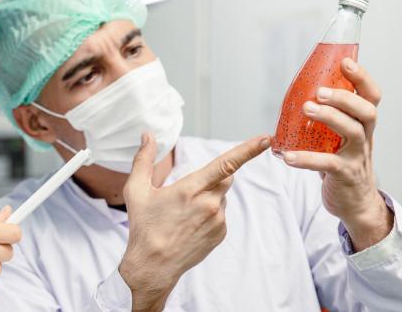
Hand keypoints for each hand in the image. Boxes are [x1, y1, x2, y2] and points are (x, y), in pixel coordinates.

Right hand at [119, 133, 269, 310]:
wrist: (153, 265)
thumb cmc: (143, 227)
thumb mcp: (136, 190)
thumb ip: (143, 159)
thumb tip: (147, 135)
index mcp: (190, 189)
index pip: (225, 164)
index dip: (247, 150)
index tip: (265, 139)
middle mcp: (209, 204)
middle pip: (225, 177)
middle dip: (213, 176)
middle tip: (188, 191)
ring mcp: (218, 220)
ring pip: (221, 196)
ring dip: (208, 196)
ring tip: (183, 214)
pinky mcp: (221, 233)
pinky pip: (220, 214)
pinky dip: (209, 213)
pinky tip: (190, 224)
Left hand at [283, 58, 392, 250]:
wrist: (354, 203)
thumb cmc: (341, 164)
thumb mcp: (337, 139)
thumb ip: (325, 120)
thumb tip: (296, 95)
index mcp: (362, 124)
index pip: (370, 96)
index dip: (362, 78)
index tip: (345, 62)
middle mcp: (364, 138)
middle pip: (366, 111)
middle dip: (344, 97)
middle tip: (319, 91)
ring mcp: (356, 157)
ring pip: (352, 132)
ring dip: (330, 118)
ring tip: (306, 109)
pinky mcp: (344, 175)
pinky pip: (328, 164)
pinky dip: (307, 158)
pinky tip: (287, 156)